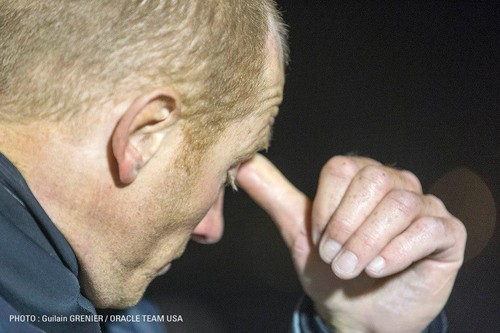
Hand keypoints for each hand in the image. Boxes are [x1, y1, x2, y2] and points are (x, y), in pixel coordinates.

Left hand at [237, 154, 465, 332]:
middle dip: (346, 227)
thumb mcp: (299, 232)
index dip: (325, 209)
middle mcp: (395, 183)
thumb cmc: (332, 270)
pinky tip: (381, 269)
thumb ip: (274, 195)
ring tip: (354, 269)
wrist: (360, 314)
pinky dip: (399, 251)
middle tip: (335, 260)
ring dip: (368, 243)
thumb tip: (243, 163)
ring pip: (400, 204)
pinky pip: (429, 228)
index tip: (318, 240)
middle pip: (373, 181)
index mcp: (360, 176)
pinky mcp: (447, 233)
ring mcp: (424, 206)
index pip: (341, 168)